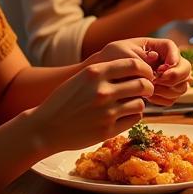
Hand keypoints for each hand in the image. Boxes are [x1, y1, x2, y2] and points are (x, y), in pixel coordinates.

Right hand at [28, 56, 156, 152]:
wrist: (44, 128)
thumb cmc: (65, 101)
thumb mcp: (82, 78)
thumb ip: (106, 71)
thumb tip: (138, 66)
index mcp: (95, 73)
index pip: (134, 64)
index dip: (145, 69)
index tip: (146, 74)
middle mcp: (102, 91)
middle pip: (142, 84)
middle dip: (148, 86)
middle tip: (146, 90)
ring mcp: (106, 111)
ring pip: (140, 103)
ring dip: (140, 102)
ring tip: (131, 103)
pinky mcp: (108, 130)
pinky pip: (134, 118)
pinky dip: (133, 116)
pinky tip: (123, 115)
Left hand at [84, 37, 189, 104]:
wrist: (98, 80)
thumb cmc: (108, 63)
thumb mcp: (122, 56)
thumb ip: (142, 62)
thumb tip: (160, 73)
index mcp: (154, 47)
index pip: (172, 48)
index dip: (174, 57)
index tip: (164, 68)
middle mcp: (164, 62)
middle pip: (185, 67)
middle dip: (175, 76)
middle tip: (159, 80)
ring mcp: (165, 78)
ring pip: (182, 85)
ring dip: (170, 89)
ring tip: (152, 90)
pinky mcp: (161, 92)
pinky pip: (173, 97)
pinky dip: (164, 98)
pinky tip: (150, 98)